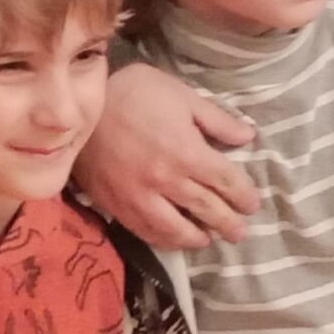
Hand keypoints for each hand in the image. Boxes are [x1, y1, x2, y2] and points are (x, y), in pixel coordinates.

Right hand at [73, 63, 259, 247]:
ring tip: (208, 239)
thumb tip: (248, 137)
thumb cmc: (134, 92)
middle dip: (229, 223)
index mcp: (188, 152)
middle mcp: (168, 181)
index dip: (244, 196)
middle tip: (239, 230)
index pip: (227, 183)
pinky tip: (173, 239)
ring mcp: (141, 198)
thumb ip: (217, 119)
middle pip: (208, 210)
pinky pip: (146, 231)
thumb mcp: (181, 94)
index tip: (252, 203)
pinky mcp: (117, 205)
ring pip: (177, 230)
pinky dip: (164, 240)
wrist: (82, 105)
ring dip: (198, 238)